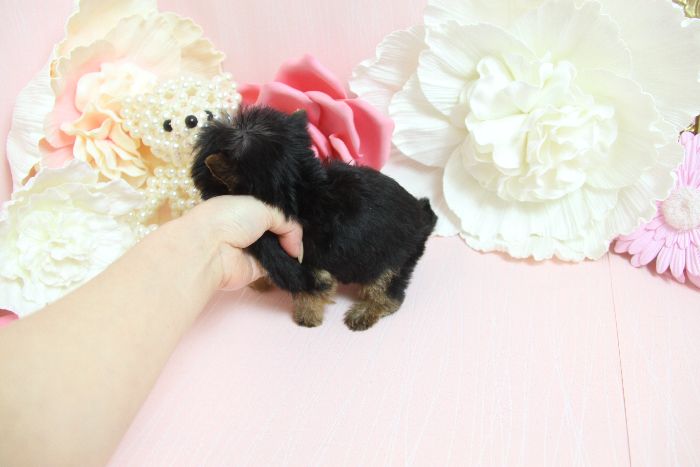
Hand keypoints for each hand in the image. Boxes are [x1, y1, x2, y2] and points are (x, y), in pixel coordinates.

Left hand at [178, 196, 302, 289]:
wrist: (210, 249)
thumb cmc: (230, 219)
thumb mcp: (263, 207)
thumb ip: (286, 222)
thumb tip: (296, 247)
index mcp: (244, 207)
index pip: (273, 210)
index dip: (288, 214)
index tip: (305, 216)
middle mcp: (249, 228)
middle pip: (279, 229)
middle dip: (292, 231)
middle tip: (312, 232)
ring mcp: (253, 249)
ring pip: (281, 248)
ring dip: (291, 248)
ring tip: (307, 244)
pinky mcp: (257, 269)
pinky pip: (279, 265)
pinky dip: (288, 263)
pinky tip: (298, 259)